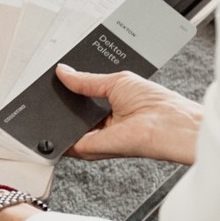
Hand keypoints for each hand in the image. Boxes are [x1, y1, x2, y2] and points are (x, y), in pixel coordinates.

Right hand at [57, 66, 202, 164]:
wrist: (167, 125)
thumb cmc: (156, 104)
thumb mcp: (117, 81)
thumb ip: (87, 80)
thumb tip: (64, 72)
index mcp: (112, 108)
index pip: (85, 101)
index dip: (71, 90)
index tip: (58, 80)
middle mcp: (103, 125)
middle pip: (74, 115)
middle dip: (63, 101)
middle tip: (52, 89)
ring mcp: (96, 138)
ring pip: (68, 128)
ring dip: (59, 116)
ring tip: (51, 100)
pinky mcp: (90, 148)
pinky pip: (67, 142)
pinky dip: (59, 132)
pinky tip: (53, 118)